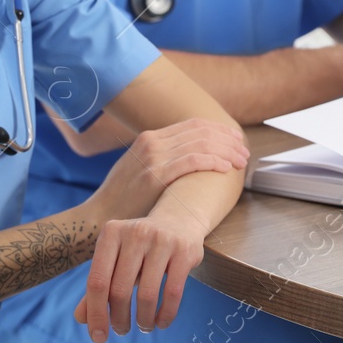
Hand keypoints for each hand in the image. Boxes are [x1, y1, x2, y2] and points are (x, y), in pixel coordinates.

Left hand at [73, 205, 207, 339]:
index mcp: (111, 233)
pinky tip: (161, 322)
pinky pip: (173, 292)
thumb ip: (98, 286)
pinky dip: (166, 314)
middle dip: (119, 319)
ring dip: (143, 320)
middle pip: (120, 290)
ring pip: (147, 294)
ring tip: (143, 327)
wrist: (178, 219)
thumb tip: (80, 318)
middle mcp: (135, 233)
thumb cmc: (139, 246)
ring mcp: (162, 240)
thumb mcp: (115, 258)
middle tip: (122, 330)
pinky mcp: (184, 251)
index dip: (96, 314)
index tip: (98, 337)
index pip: (97, 281)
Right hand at [87, 118, 248, 225]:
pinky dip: (213, 161)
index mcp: (149, 137)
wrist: (99, 217)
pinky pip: (192, 161)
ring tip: (240, 161)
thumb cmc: (123, 200)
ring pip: (200, 143)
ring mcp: (153, 156)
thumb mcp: (139, 170)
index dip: (218, 131)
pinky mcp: (155, 175)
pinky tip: (225, 168)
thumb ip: (160, 160)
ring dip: (225, 151)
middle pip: (200, 131)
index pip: (193, 125)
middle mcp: (152, 142)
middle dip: (227, 140)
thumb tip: (187, 160)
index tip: (234, 140)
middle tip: (243, 151)